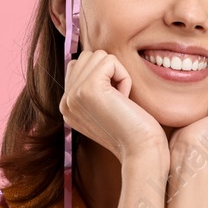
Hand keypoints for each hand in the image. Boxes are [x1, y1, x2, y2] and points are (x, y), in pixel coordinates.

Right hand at [61, 49, 167, 163]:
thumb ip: (94, 88)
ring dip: (117, 74)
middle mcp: (65, 102)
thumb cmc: (135, 131)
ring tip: (121, 100)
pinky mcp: (88, 89)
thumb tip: (95, 59)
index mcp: (67, 107)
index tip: (114, 103)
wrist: (142, 151)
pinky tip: (124, 99)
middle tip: (119, 101)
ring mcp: (73, 95)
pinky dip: (124, 76)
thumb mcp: (107, 109)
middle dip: (109, 72)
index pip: (77, 67)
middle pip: (86, 57)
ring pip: (97, 56)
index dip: (104, 76)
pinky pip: (109, 60)